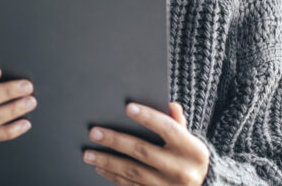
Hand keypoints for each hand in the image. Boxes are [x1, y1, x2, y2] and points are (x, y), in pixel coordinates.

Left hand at [82, 102, 208, 184]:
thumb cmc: (189, 158)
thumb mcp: (190, 141)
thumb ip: (178, 123)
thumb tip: (171, 105)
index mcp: (193, 150)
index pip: (169, 129)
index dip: (149, 118)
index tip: (128, 107)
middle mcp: (181, 170)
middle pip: (143, 151)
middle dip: (116, 141)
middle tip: (93, 132)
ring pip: (132, 171)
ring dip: (107, 161)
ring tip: (88, 153)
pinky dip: (113, 176)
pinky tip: (100, 167)